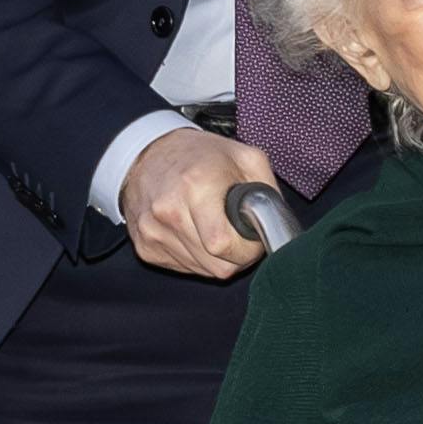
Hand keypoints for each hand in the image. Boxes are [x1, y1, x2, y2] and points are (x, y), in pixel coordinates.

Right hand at [121, 123, 279, 279]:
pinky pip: (183, 267)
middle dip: (236, 256)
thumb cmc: (201, 155)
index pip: (224, 245)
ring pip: (201, 270)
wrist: (150, 153)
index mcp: (197, 187)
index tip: (252, 238)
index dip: (247, 249)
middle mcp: (168, 211)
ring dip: (216, 257)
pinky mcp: (145, 245)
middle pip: (216, 265)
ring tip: (214, 228)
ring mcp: (152, 231)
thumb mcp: (246, 157)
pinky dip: (195, 257)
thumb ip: (268, 192)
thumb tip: (277, 228)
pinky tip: (195, 232)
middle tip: (238, 234)